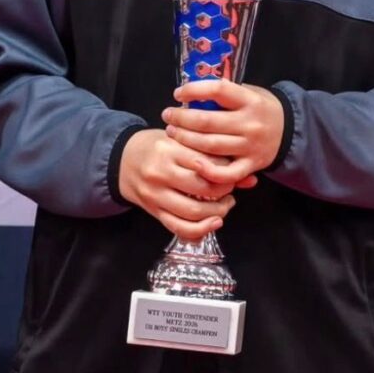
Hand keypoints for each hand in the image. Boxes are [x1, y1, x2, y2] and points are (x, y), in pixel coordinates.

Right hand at [118, 129, 237, 240]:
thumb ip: (212, 157)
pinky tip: (214, 222)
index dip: (225, 169)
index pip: (205, 162)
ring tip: (225, 204)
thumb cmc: (155, 146)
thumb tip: (251, 179)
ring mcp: (155, 194)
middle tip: (230, 187)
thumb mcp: (180, 142)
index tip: (232, 169)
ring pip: (194, 211)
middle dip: (225, 190)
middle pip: (202, 188)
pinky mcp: (154, 211)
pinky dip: (201, 230)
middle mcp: (159, 172)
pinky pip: (180, 228)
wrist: (122, 159)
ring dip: (218, 212)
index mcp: (167, 149)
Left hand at [162, 80, 284, 185]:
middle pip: (207, 121)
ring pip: (211, 145)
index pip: (218, 90)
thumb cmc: (259, 107)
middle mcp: (250, 123)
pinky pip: (227, 173)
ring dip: (186, 139)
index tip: (178, 94)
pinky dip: (208, 170)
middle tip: (167, 116)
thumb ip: (223, 93)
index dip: (194, 90)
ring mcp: (251, 146)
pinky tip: (193, 162)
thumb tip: (190, 91)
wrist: (290, 130)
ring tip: (173, 133)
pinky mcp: (251, 165)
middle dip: (181, 118)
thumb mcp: (247, 92)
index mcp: (249, 100)